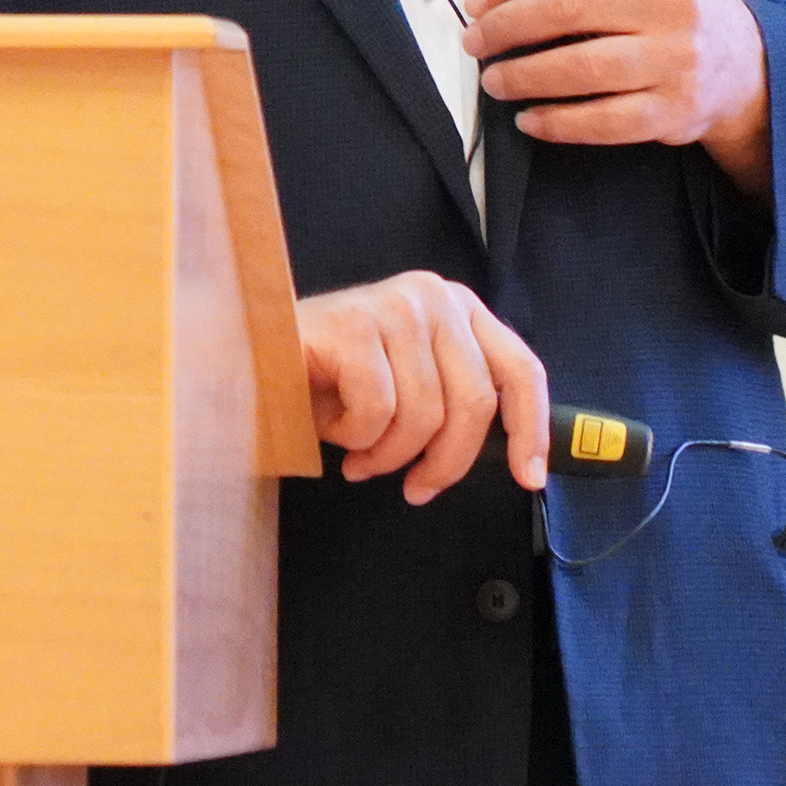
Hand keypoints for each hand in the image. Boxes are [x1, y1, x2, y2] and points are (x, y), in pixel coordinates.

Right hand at [296, 272, 550, 503]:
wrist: (255, 360)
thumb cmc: (332, 381)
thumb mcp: (410, 386)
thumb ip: (456, 401)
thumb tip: (514, 457)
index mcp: (458, 310)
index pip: (519, 369)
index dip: (530, 429)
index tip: (529, 477)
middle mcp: (433, 297)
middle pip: (475, 404)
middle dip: (445, 463)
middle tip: (414, 488)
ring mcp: (394, 306)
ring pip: (423, 416)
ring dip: (387, 454)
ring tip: (358, 451)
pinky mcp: (352, 324)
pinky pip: (377, 410)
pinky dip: (355, 437)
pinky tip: (332, 428)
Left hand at [462, 0, 773, 191]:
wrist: (746, 64)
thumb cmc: (676, 6)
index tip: (476, 0)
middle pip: (567, 8)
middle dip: (506, 26)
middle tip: (475, 41)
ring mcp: (676, 57)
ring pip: (581, 67)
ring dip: (523, 76)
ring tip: (494, 80)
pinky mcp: (674, 109)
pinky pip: (603, 120)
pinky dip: (557, 122)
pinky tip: (529, 119)